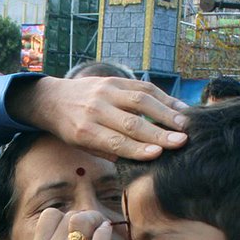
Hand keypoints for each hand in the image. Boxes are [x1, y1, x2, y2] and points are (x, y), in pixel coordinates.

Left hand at [9, 77, 187, 160]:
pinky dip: (163, 97)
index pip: (115, 141)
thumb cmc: (72, 129)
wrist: (54, 99)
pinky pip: (143, 87)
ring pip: (141, 100)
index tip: (160, 154)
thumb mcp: (82, 145)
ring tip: (185, 124)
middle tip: (182, 142)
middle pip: (131, 122)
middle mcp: (95, 109)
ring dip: (166, 112)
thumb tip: (142, 160)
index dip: (138, 148)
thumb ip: (109, 150)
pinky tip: (179, 108)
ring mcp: (106, 91)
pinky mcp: (115, 80)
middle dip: (158, 132)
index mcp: (85, 130)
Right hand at [28, 209, 118, 239]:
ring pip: (83, 219)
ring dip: (96, 223)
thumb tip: (70, 232)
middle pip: (69, 216)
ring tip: (102, 235)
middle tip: (94, 235)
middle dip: (84, 221)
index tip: (77, 234)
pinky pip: (100, 235)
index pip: (50, 216)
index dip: (65, 220)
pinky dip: (106, 233)